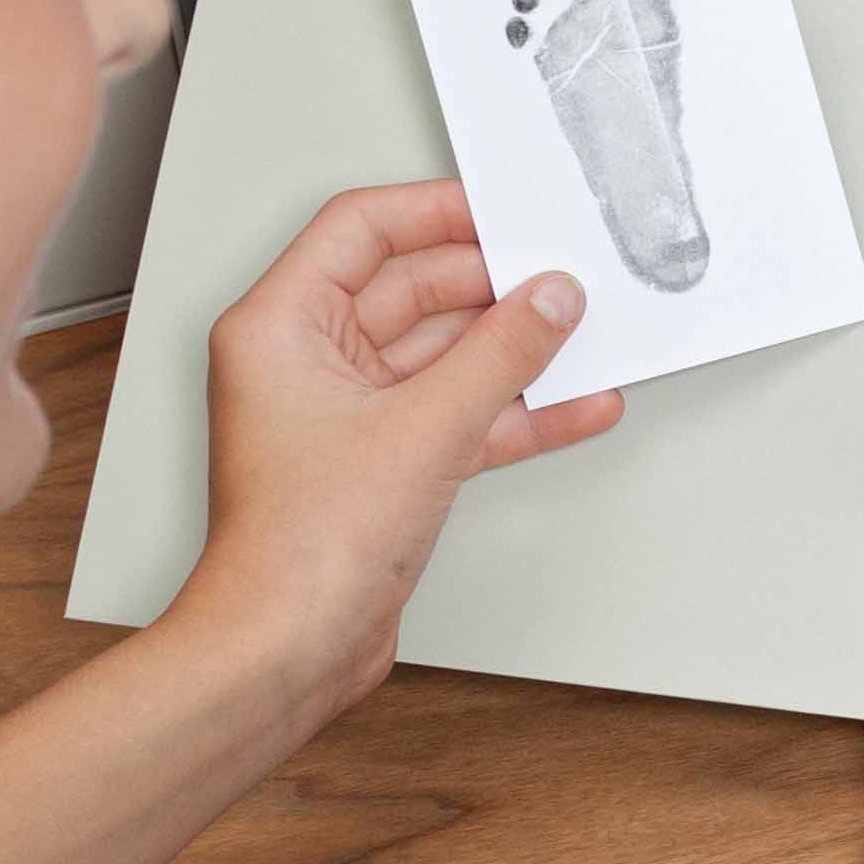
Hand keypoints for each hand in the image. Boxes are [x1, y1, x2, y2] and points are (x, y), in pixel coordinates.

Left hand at [181, 180, 625, 716]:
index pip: (362, 230)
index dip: (438, 212)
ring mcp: (345, 415)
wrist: (286, 651)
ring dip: (512, 352)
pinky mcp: (381, 465)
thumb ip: (501, 354)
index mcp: (281, 326)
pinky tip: (574, 406)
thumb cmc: (300, 548)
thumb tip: (550, 299)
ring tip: (582, 337)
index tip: (507, 212)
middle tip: (561, 279)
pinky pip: (457, 415)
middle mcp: (305, 362)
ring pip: (442, 356)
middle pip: (412, 290)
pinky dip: (512, 412)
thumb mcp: (424, 428)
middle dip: (492, 287)